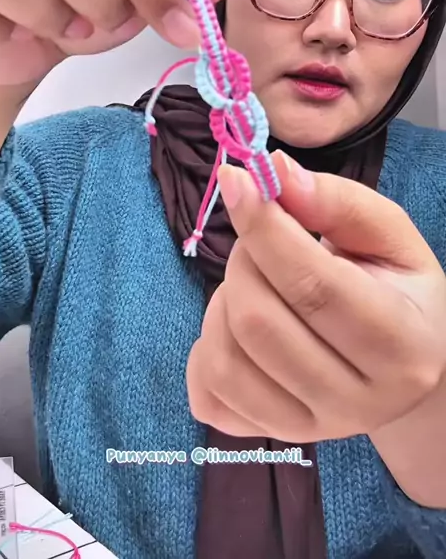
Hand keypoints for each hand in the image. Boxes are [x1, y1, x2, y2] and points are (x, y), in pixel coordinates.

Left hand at [186, 152, 445, 443]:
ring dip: (223, 301)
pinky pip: (206, 395)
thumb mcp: (390, 236)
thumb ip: (337, 202)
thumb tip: (275, 172)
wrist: (404, 365)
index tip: (236, 180)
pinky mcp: (270, 437)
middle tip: (262, 237)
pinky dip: (205, 349)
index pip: (314, 287)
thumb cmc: (398, 289)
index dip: (264, 229)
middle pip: (258, 321)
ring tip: (257, 282)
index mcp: (400, 347)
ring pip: (225, 359)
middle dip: (243, 259)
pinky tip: (238, 327)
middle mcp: (357, 403)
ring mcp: (310, 429)